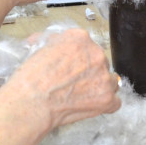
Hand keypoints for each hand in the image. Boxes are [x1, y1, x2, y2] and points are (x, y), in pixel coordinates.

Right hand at [6, 29, 120, 129]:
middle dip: (89, 71)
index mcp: (80, 38)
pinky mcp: (107, 98)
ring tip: (82, 95)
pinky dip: (104, 105)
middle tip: (73, 82)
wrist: (32, 102)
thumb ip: (53, 42)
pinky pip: (114, 101)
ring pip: (109, 80)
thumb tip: (53, 41)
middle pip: (99, 61)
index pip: (86, 45)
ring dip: (99, 86)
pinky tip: (91, 106)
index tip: (71, 66)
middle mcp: (96, 54)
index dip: (78, 57)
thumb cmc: (31, 78)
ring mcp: (104, 77)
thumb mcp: (39, 48)